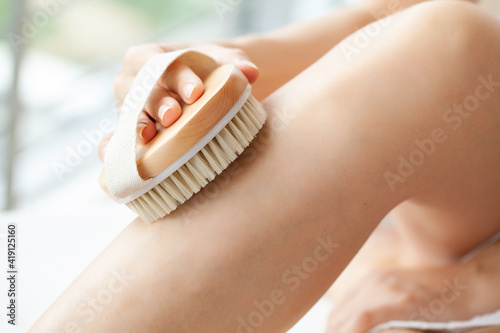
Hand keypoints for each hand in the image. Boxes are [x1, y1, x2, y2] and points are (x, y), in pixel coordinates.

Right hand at [98, 42, 258, 160]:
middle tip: (173, 116)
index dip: (178, 78)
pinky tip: (132, 161)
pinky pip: (114, 143)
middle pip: (139, 91)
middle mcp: (129, 81)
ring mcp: (124, 109)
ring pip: (126, 116)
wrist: (195, 90)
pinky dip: (119, 151)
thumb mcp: (220, 60)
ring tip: (149, 136)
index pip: (161, 64)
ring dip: (137, 125)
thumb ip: (234, 63)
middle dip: (157, 102)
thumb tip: (250, 72)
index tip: (197, 92)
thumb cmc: (204, 71)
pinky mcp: (124, 134)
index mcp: (147, 56)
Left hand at [325, 239, 499, 332]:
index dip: (332, 328)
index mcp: (371, 280)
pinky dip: (354, 330)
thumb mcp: (401, 293)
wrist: (468, 283)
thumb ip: (381, 302)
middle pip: (337, 315)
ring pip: (348, 317)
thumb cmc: (438, 293)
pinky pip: (366, 318)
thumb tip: (363, 319)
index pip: (338, 309)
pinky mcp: (402, 301)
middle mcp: (374, 281)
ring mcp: (387, 289)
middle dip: (332, 332)